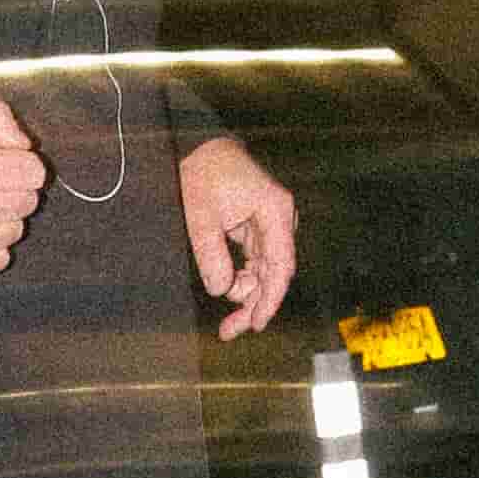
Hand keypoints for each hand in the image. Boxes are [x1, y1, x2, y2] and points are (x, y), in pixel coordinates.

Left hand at [178, 131, 297, 337]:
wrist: (197, 145)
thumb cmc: (201, 173)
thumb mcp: (199, 214)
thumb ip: (210, 253)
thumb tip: (222, 291)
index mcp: (275, 210)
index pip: (281, 265)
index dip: (270, 298)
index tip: (257, 323)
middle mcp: (279, 218)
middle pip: (274, 273)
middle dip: (255, 305)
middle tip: (231, 332)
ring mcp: (269, 223)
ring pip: (264, 271)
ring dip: (247, 297)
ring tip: (227, 326)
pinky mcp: (256, 227)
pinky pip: (254, 262)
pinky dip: (242, 280)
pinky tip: (229, 297)